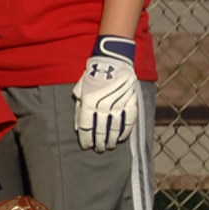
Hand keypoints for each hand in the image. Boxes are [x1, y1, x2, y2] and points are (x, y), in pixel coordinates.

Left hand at [74, 35, 136, 150]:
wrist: (112, 60)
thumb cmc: (92, 75)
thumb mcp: (80, 89)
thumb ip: (78, 109)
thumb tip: (78, 128)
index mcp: (88, 102)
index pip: (86, 127)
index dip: (86, 139)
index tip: (87, 146)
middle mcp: (103, 105)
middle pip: (100, 130)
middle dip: (99, 142)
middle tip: (99, 149)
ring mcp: (118, 104)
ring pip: (115, 128)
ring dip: (112, 139)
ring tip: (109, 146)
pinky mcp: (130, 101)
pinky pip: (129, 120)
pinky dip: (125, 131)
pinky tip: (121, 138)